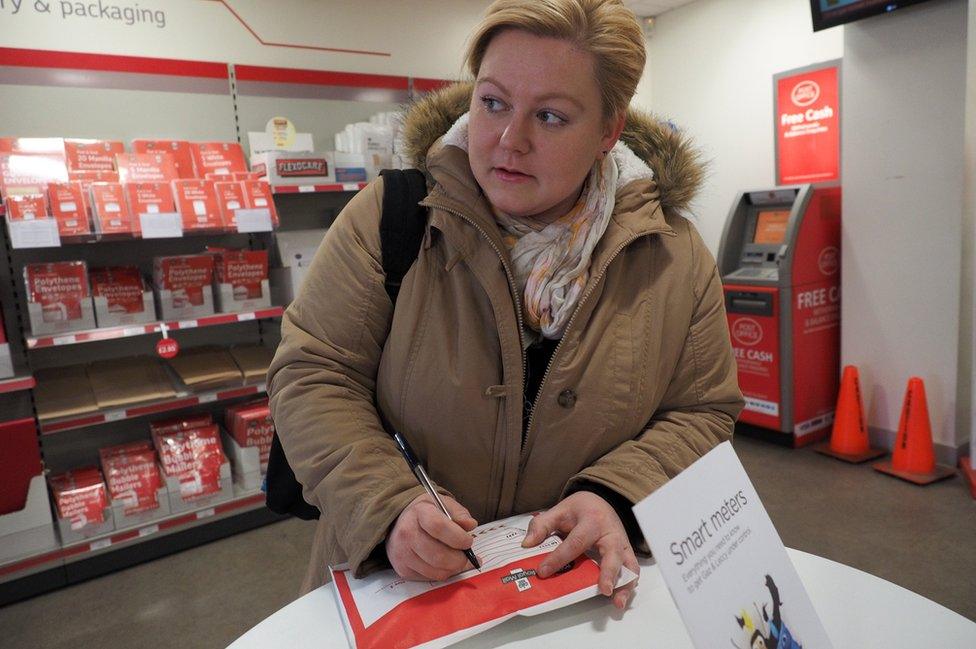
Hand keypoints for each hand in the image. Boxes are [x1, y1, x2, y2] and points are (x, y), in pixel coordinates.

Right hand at [386, 493, 478, 580]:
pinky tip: (444, 564)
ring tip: (457, 559)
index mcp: (419, 513)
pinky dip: (441, 573)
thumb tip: (470, 525)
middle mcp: (407, 533)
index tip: (468, 542)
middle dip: (460, 559)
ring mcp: (403, 553)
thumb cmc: (427, 513)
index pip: (438, 527)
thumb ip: (459, 513)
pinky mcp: (403, 569)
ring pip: (436, 571)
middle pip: (439, 555)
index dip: (458, 537)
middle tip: (466, 555)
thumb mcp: (444, 504)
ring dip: (452, 569)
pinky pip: (429, 578)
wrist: (400, 521)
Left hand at [522, 491, 638, 608]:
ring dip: (625, 583)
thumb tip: (527, 544)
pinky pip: (632, 569)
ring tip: (617, 601)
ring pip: (628, 563)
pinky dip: (629, 584)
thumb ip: (542, 525)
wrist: (600, 501)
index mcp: (591, 520)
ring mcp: (621, 544)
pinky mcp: (626, 553)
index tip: (543, 572)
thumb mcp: (559, 510)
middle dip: (609, 572)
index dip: (558, 558)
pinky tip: (620, 598)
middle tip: (604, 589)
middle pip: (612, 553)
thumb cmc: (579, 509)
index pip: (575, 542)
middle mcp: (610, 533)